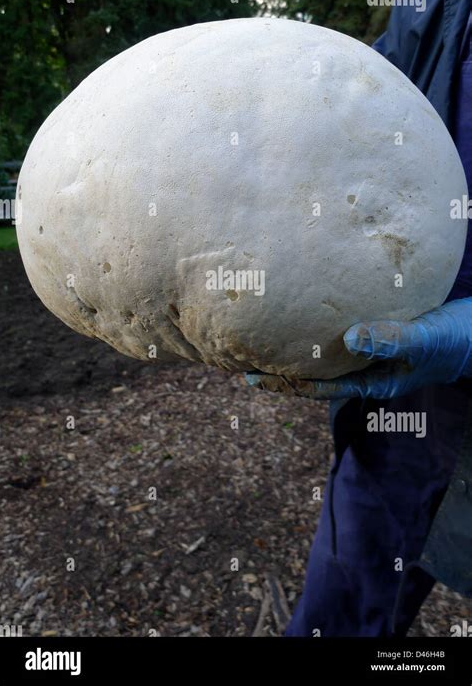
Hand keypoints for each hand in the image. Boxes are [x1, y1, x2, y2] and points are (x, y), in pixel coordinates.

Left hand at [244, 298, 471, 399]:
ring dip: (292, 343)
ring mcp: (368, 348)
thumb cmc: (455, 339)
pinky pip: (338, 327)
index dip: (285, 382)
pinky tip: (300, 301)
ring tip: (258, 331)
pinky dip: (316, 320)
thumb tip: (348, 338)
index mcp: (371, 381)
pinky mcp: (373, 326)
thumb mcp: (425, 339)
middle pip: (312, 371)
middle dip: (278, 366)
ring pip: (321, 350)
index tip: (251, 375)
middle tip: (237, 357)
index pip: (318, 387)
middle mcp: (364, 367)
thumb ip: (391, 339)